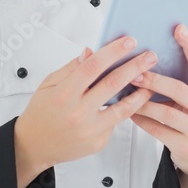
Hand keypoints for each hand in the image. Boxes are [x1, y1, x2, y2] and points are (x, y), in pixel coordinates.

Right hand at [14, 35, 156, 182]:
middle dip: (135, 67)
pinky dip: (125, 110)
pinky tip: (134, 100)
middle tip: (150, 56)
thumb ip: (71, 68)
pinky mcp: (98, 142)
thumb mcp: (48, 84)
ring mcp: (90, 129)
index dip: (113, 52)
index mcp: (64, 94)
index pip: (93, 67)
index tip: (129, 41)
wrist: (34, 146)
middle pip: (113, 85)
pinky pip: (116, 122)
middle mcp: (78, 112)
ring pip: (123, 108)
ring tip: (152, 81)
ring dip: (141, 93)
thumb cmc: (41, 112)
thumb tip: (90, 51)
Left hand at [129, 24, 187, 183]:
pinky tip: (130, 112)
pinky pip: (158, 131)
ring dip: (143, 102)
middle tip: (135, 73)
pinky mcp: (184, 145)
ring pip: (166, 113)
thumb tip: (148, 55)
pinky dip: (142, 120)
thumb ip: (178, 79)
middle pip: (179, 90)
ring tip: (126, 94)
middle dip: (154, 80)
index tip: (179, 28)